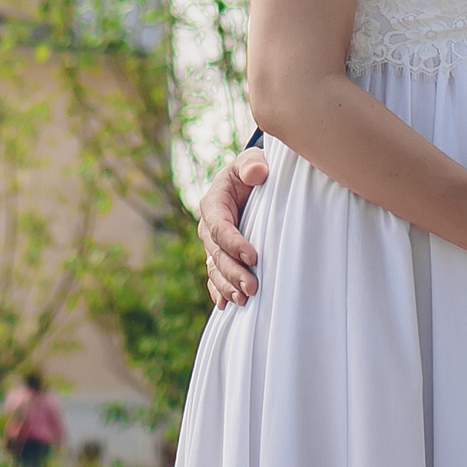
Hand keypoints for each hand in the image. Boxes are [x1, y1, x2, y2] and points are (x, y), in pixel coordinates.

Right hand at [198, 148, 267, 305]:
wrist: (251, 183)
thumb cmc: (253, 170)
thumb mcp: (251, 161)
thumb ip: (252, 163)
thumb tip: (257, 173)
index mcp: (213, 203)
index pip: (220, 227)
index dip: (234, 243)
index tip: (253, 256)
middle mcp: (209, 227)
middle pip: (217, 254)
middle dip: (233, 272)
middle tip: (252, 287)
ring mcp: (213, 244)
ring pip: (215, 269)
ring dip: (227, 286)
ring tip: (244, 299)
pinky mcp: (220, 256)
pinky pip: (215, 277)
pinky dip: (218, 291)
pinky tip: (226, 305)